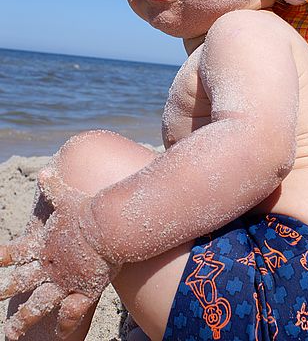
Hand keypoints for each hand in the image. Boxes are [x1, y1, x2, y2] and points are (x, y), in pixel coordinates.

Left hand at [0, 169, 120, 339]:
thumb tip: (43, 171)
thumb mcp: (67, 197)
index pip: (13, 253)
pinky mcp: (83, 292)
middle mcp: (47, 267)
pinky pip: (70, 315)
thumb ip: (53, 187)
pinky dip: (63, 325)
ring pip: (36, 306)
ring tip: (10, 336)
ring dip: (22, 322)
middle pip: (19, 284)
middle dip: (4, 292)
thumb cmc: (88, 210)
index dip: (0, 258)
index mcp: (41, 246)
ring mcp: (62, 282)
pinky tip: (58, 336)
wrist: (108, 227)